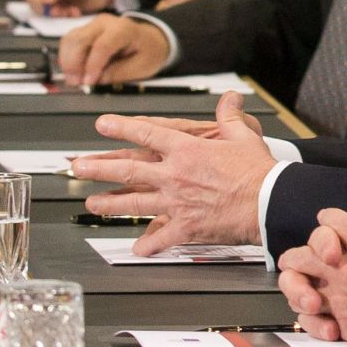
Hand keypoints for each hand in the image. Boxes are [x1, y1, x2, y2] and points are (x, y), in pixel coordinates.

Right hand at [58, 15, 169, 85]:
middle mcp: (105, 22)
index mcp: (124, 29)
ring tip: (73, 80)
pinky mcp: (85, 30)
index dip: (92, 65)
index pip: (102, 45)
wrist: (150, 39)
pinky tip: (72, 71)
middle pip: (80, 40)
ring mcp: (93, 24)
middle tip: (76, 83)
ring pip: (70, 39)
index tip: (88, 82)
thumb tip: (96, 81)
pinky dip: (66, 57)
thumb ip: (118, 73)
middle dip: (74, 64)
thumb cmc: (148, 52)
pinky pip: (69, 42)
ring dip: (67, 61)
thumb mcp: (141, 67)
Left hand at [71, 91, 273, 252]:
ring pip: (134, 203)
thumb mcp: (243, 136)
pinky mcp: (185, 226)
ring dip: (110, 204)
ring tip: (93, 203)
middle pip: (128, 169)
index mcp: (187, 150)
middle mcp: (175, 175)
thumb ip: (230, 116)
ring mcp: (176, 202)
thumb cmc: (257, 170)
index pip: (146, 133)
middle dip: (99, 168)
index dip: (121, 127)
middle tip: (78, 167)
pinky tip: (137, 248)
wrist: (268, 201)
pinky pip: (160, 237)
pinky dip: (148, 244)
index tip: (102, 125)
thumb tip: (230, 98)